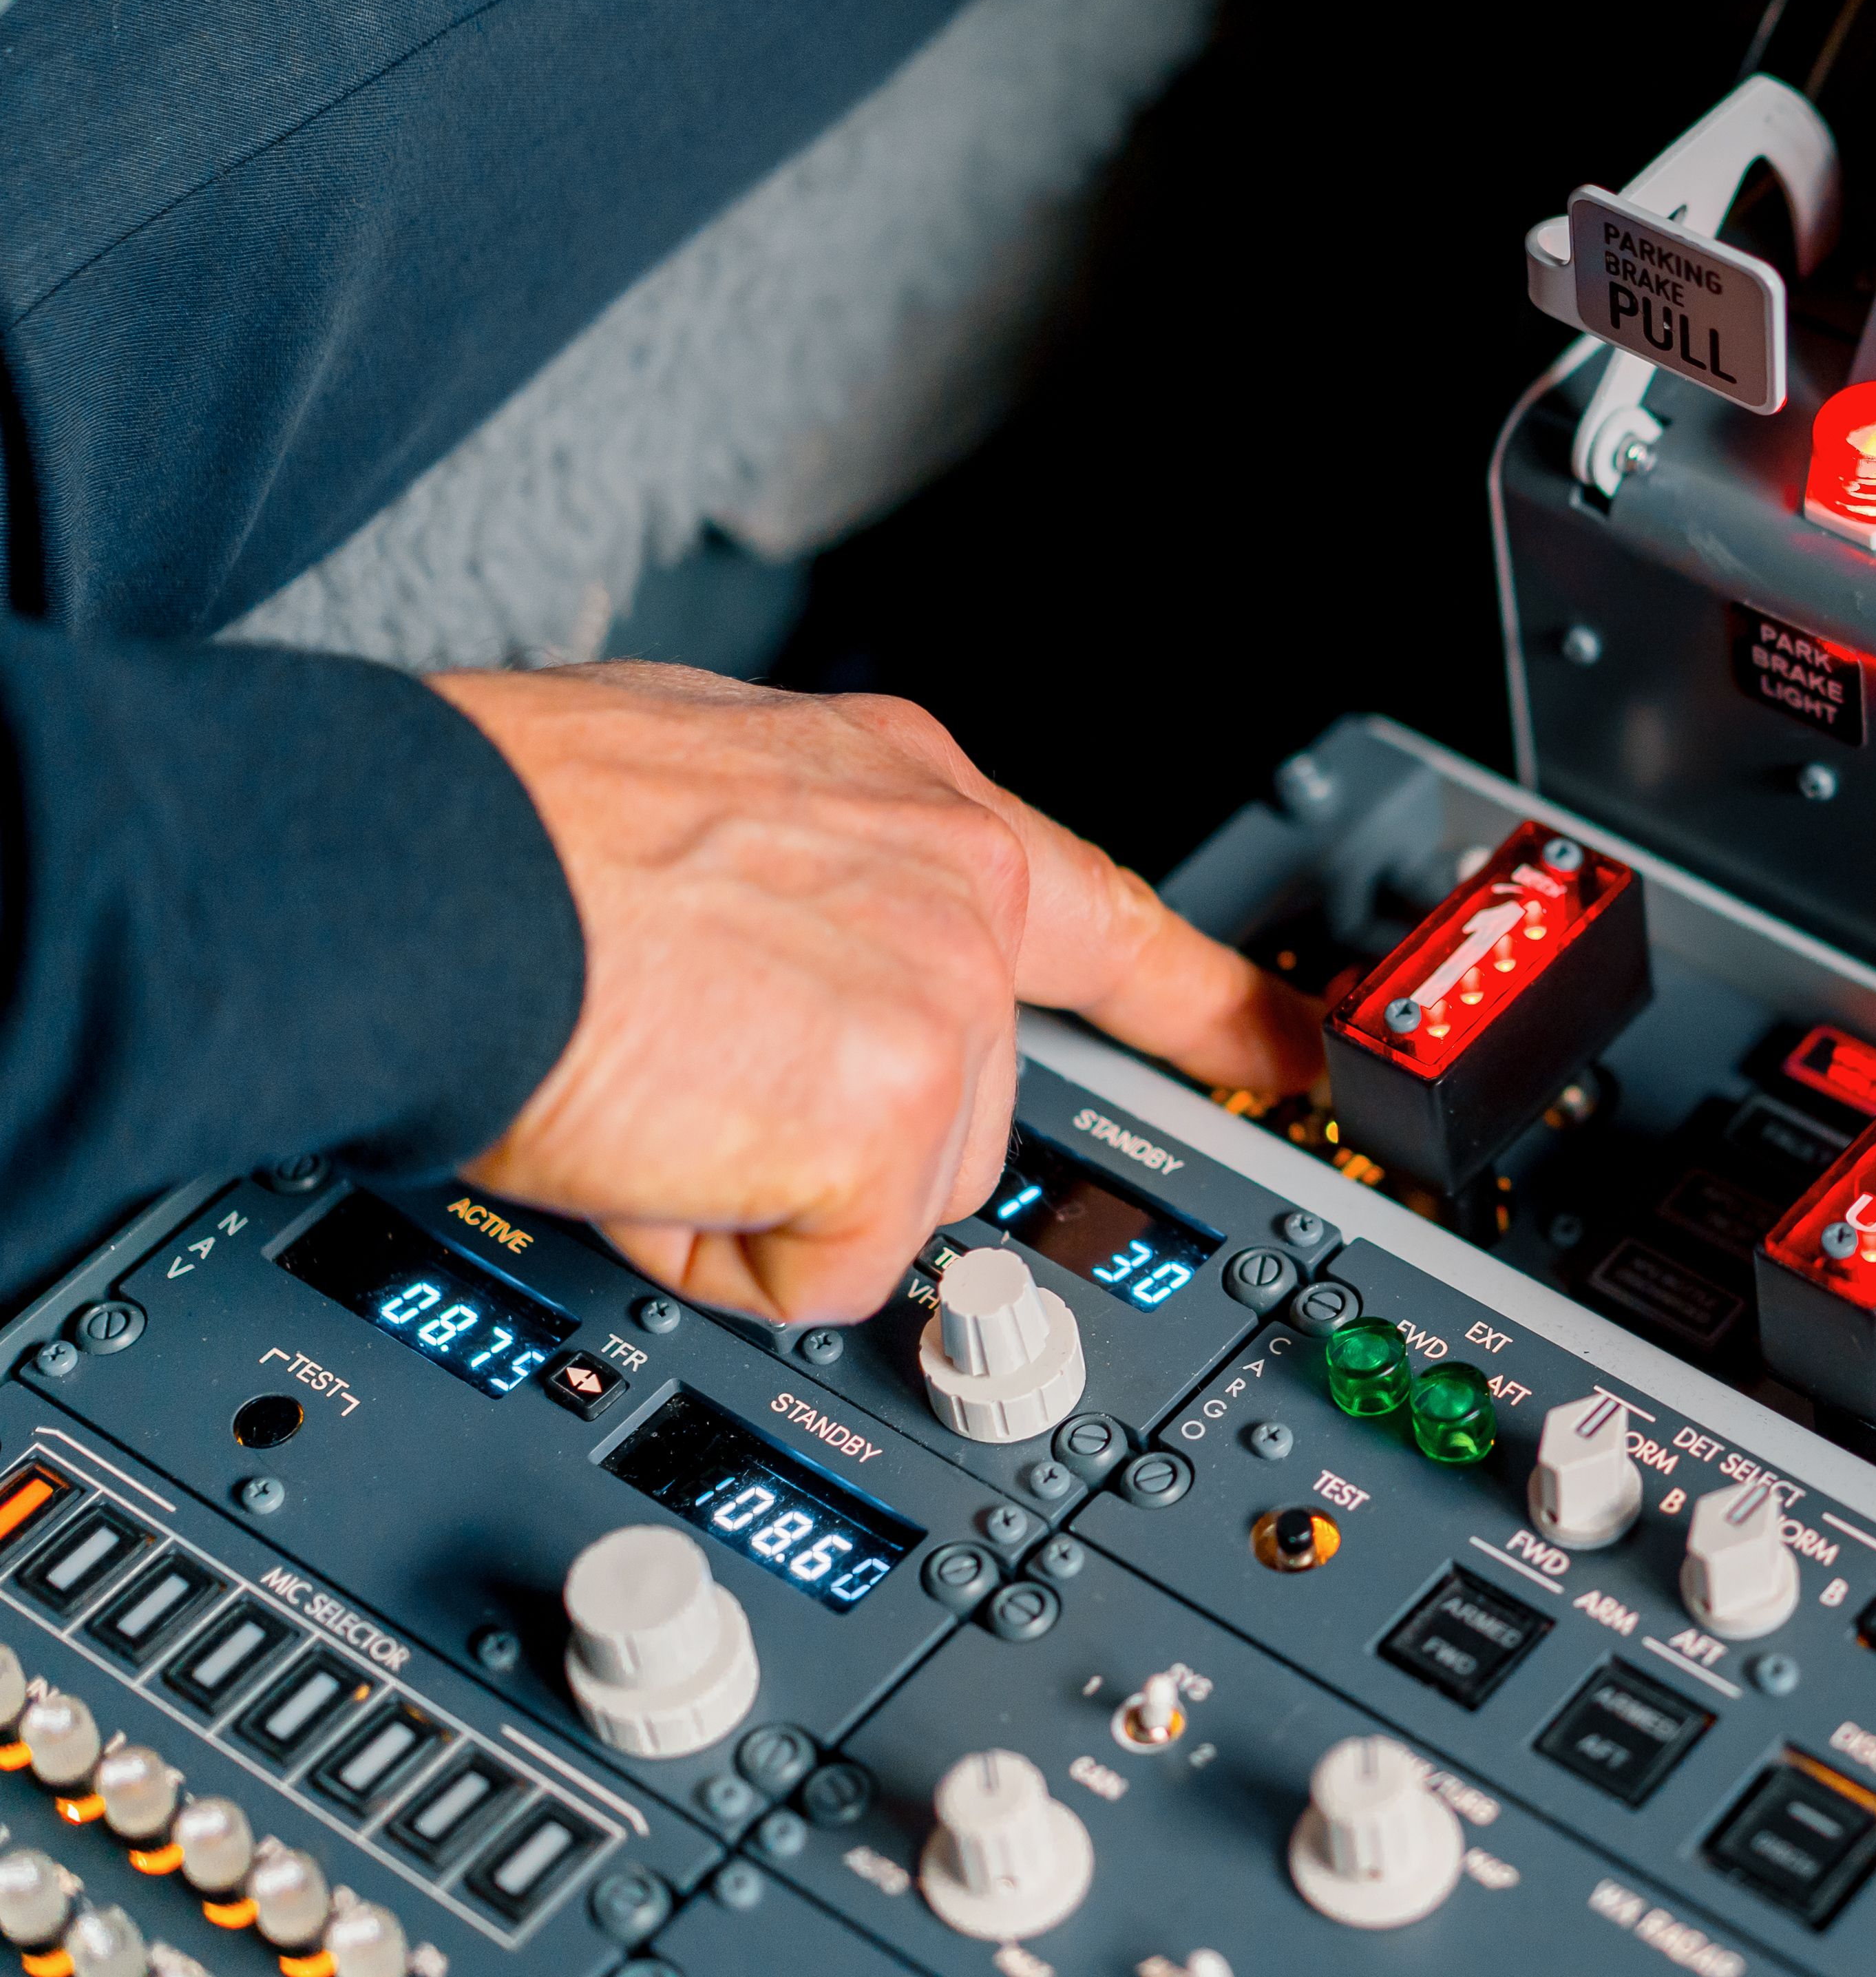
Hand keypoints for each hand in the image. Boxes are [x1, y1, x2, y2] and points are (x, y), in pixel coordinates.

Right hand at [428, 662, 1321, 1325]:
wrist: (402, 872)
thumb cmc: (490, 833)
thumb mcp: (697, 801)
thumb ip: (804, 889)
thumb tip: (786, 985)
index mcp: (907, 792)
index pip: (1101, 912)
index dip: (1209, 1001)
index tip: (1288, 1050)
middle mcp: (952, 877)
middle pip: (963, 1105)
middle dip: (836, 1133)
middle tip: (688, 1058)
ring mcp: (943, 995)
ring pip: (895, 1195)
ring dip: (767, 1186)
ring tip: (647, 1078)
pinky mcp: (895, 1114)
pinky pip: (822, 1268)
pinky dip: (717, 1244)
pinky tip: (648, 1136)